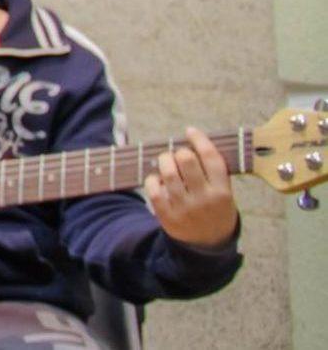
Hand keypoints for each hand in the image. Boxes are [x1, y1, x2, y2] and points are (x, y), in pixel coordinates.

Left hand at [146, 126, 239, 249]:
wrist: (207, 245)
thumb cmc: (215, 210)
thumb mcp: (224, 193)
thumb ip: (213, 172)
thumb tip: (194, 141)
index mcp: (223, 191)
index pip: (211, 158)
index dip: (199, 140)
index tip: (190, 131)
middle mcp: (204, 199)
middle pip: (186, 160)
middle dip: (179, 152)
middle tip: (178, 154)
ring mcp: (185, 208)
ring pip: (167, 172)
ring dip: (164, 161)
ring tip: (166, 162)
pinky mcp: (167, 216)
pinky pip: (153, 189)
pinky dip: (152, 180)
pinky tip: (157, 180)